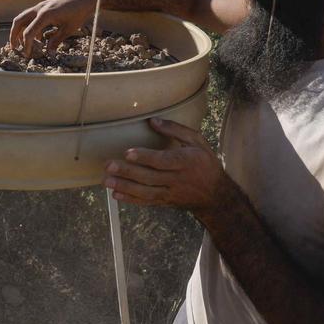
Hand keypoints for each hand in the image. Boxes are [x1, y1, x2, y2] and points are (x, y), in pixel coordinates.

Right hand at [10, 0, 95, 57]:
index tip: (27, 54)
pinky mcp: (45, 5)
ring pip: (24, 17)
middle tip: (14, 47)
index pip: (29, 33)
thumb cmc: (79, 12)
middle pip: (19, 21)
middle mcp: (40, 9)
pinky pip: (33, 15)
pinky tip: (39, 36)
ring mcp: (42, 5)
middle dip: (14, 35)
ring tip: (23, 43)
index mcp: (45, 15)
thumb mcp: (68, 29)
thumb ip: (56, 40)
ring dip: (21, 29)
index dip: (27, 45)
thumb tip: (48, 52)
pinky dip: (31, 25)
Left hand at [103, 118, 234, 216]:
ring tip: (107, 181)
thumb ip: (176, 130)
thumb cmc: (205, 163)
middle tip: (109, 166)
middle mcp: (177, 179)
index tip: (128, 152)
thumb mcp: (198, 142)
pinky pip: (147, 202)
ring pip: (146, 192)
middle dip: (128, 172)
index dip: (145, 157)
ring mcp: (170, 192)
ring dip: (125, 187)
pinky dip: (131, 200)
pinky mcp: (166, 201)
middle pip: (150, 177)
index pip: (163, 160)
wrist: (215, 195)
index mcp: (185, 161)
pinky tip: (116, 195)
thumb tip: (153, 121)